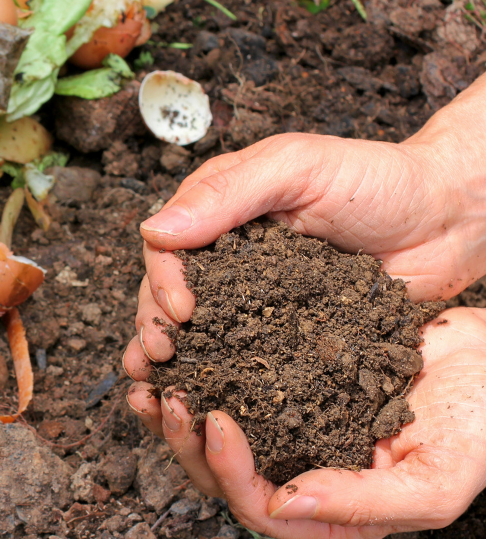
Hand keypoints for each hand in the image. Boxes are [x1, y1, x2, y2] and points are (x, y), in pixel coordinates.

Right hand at [124, 75, 485, 372]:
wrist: (449, 219)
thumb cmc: (378, 179)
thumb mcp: (298, 167)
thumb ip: (228, 193)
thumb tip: (154, 230)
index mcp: (220, 211)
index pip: (167, 247)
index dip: (162, 280)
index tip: (180, 310)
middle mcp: (229, 257)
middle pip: (171, 295)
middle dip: (156, 326)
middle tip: (160, 357)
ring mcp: (256, 298)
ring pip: (200, 331)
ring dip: (175, 360)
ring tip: (160, 389)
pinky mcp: (286, 334)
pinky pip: (246, 358)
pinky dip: (221, 380)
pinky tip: (205, 402)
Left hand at [126, 307, 485, 537]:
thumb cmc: (479, 427)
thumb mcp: (435, 479)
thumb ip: (364, 503)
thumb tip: (283, 502)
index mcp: (332, 512)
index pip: (261, 509)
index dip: (229, 471)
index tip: (215, 419)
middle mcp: (302, 473)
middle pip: (224, 474)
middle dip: (186, 440)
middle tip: (168, 396)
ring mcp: (292, 428)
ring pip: (217, 432)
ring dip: (179, 408)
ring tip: (152, 375)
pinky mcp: (286, 383)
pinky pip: (233, 382)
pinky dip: (203, 367)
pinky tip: (183, 345)